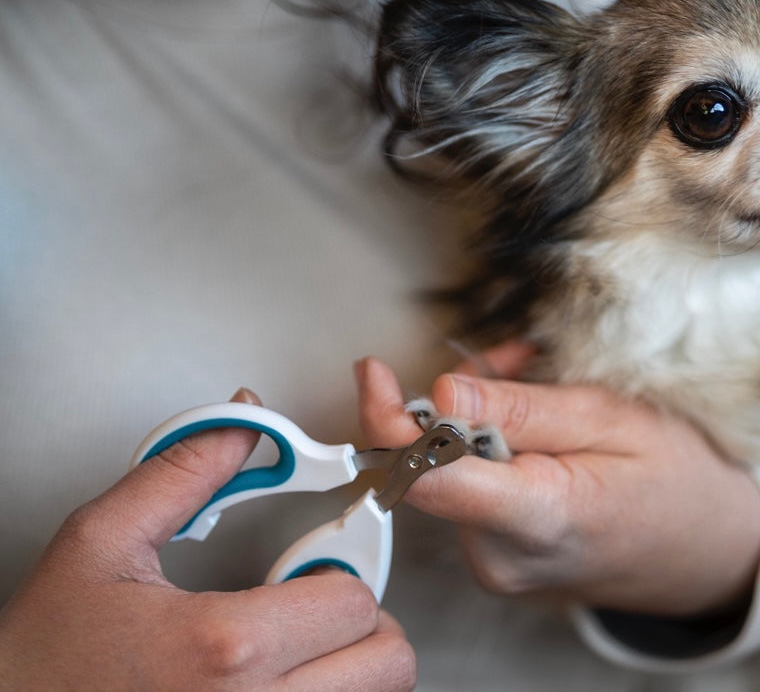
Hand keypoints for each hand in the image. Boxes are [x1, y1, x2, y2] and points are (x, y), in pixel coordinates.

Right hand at [0, 389, 415, 691]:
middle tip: (315, 612)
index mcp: (225, 648)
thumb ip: (182, 474)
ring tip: (298, 651)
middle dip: (362, 627)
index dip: (336, 574)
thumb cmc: (40, 660)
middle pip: (388, 662)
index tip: (307, 571)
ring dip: (353, 671)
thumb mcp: (99, 546)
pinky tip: (279, 683)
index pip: (354, 602)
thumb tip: (243, 424)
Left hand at [355, 348, 759, 616]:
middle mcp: (502, 557)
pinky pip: (467, 491)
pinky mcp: (496, 562)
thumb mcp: (614, 420)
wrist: (711, 552)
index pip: (429, 477)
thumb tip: (440, 393)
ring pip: (449, 474)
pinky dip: (488, 450)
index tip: (374, 372)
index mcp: (539, 519)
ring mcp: (497, 567)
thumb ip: (523, 410)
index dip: (388, 421)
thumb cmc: (679, 482)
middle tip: (516, 360)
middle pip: (434, 466)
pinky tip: (535, 428)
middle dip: (456, 402)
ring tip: (542, 390)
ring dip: (477, 421)